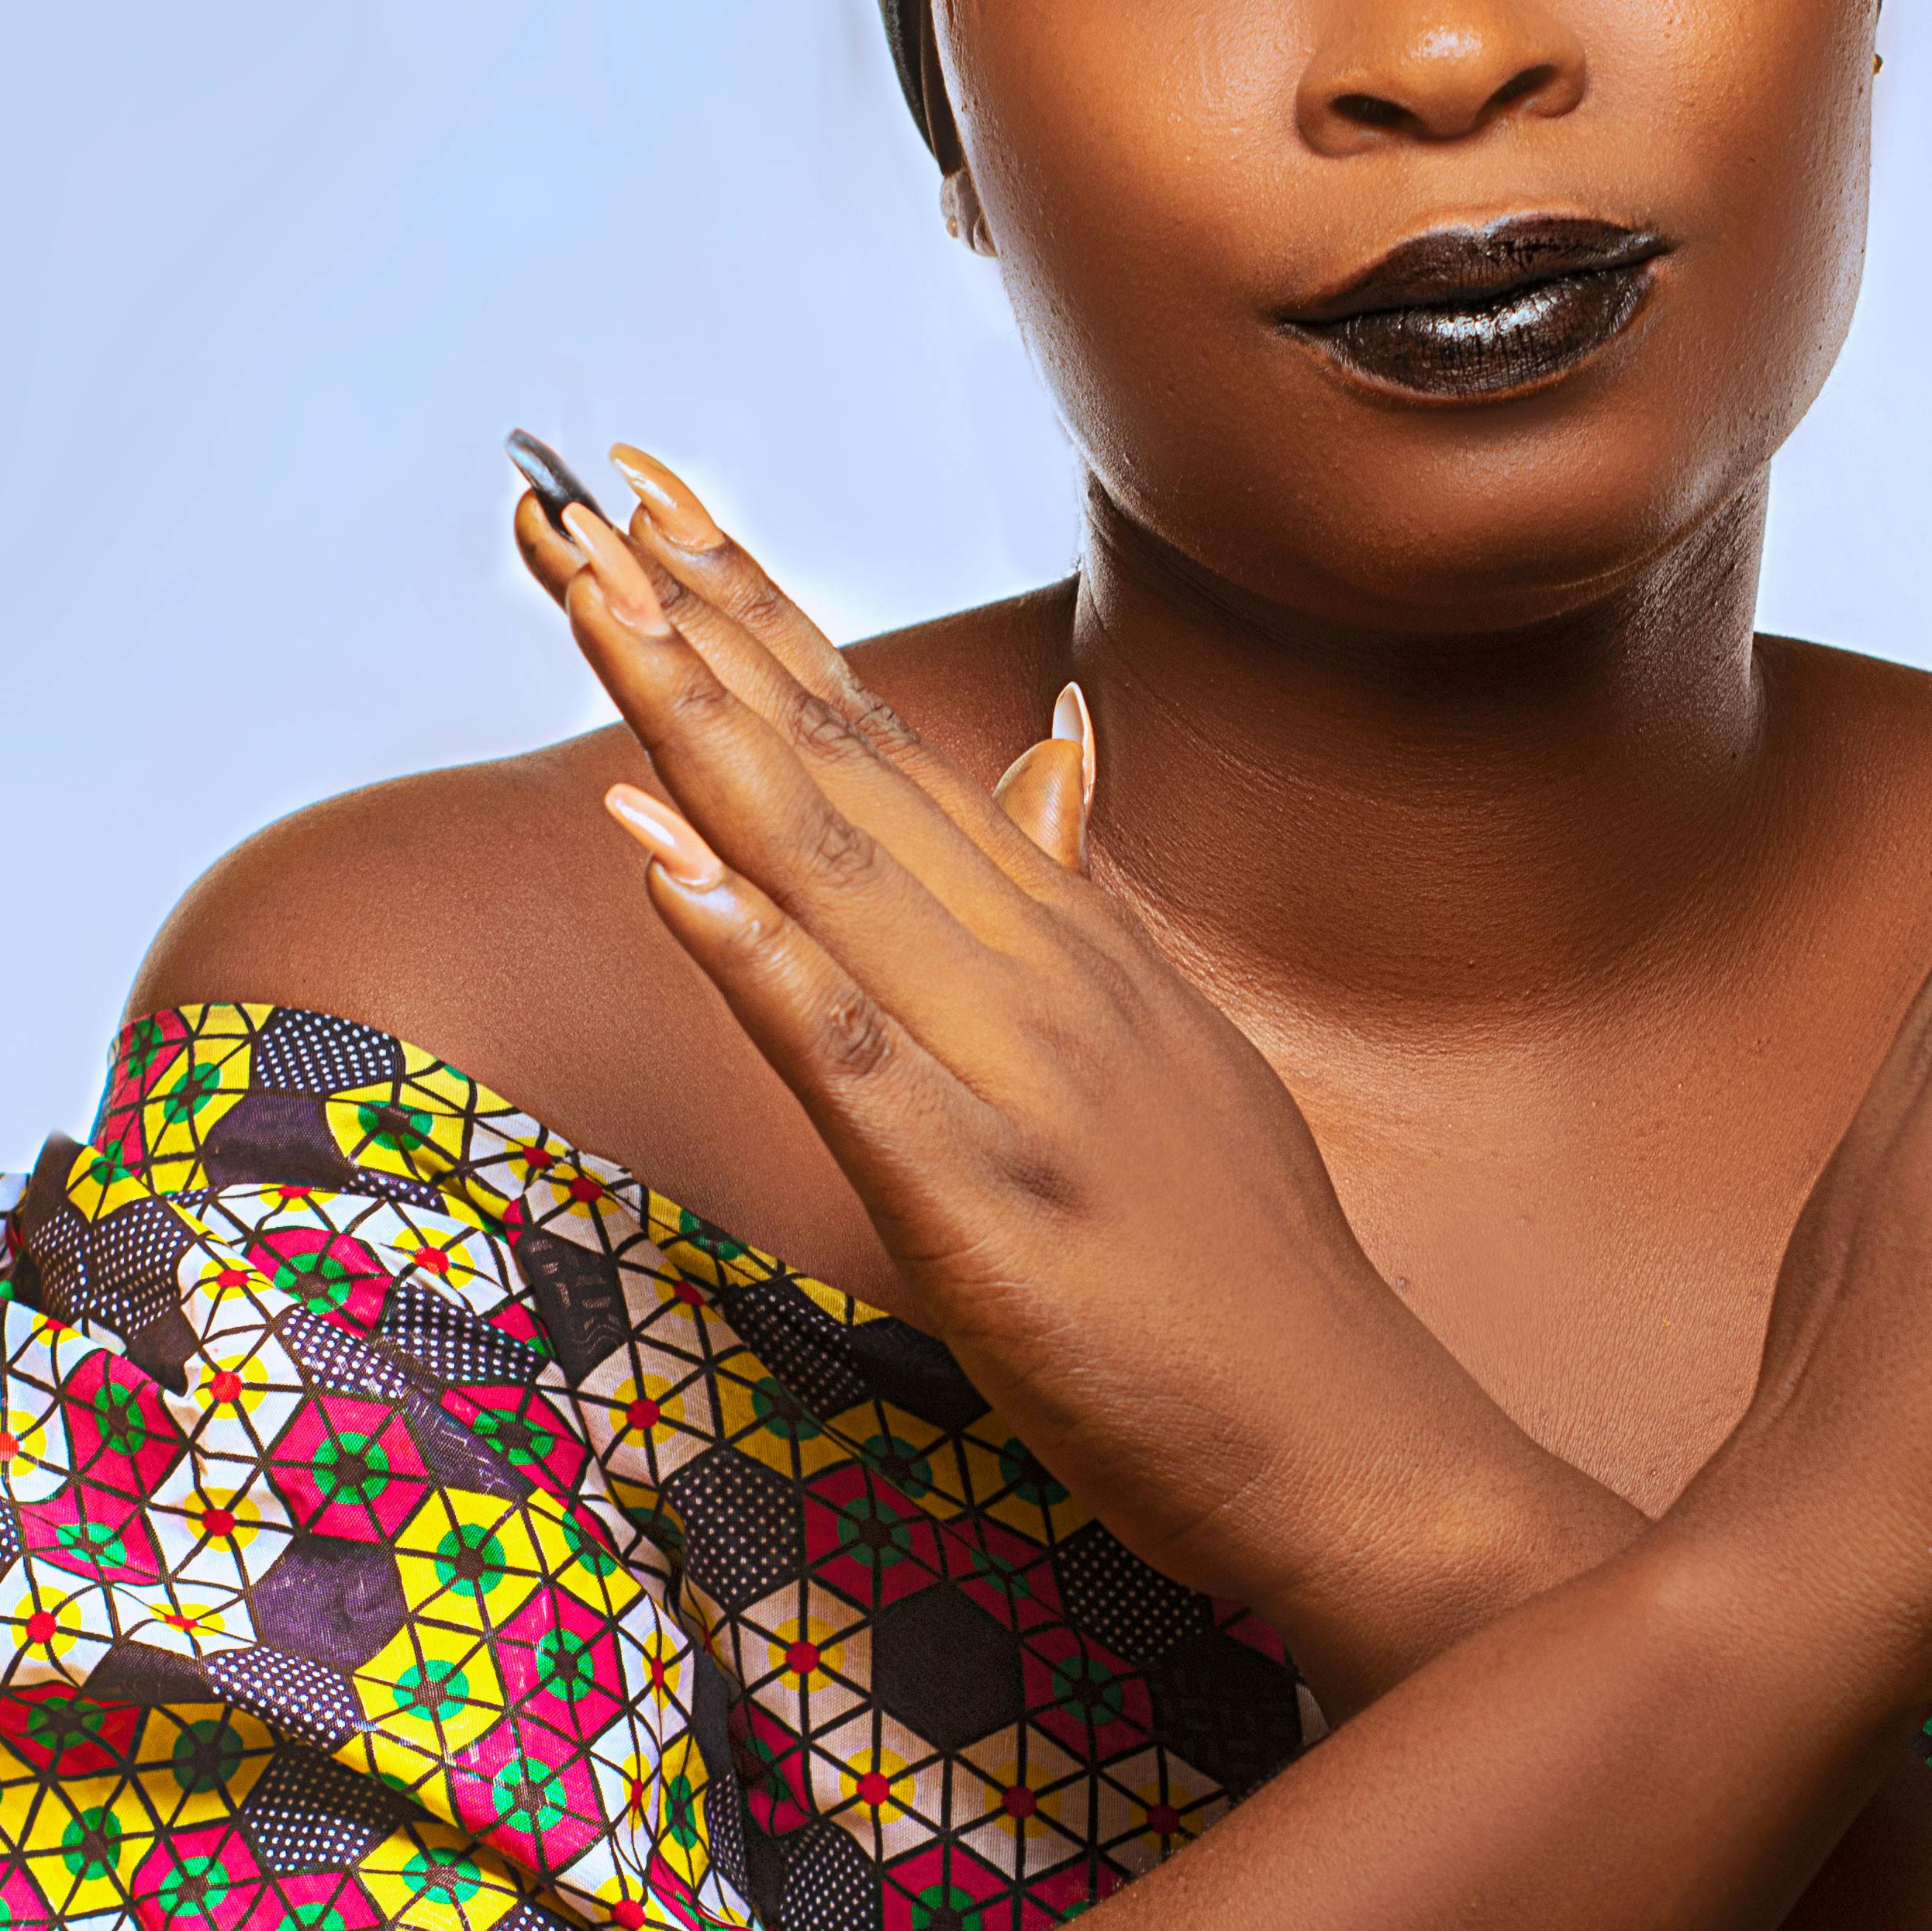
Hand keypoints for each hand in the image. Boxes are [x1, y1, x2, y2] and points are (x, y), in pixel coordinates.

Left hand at [515, 456, 1584, 1669]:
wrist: (1352, 1437)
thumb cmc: (1246, 1267)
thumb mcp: (1165, 1039)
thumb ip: (1085, 889)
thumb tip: (1053, 735)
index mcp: (1055, 937)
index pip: (877, 741)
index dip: (755, 613)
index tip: (648, 497)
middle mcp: (1031, 970)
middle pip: (834, 768)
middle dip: (698, 623)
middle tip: (579, 493)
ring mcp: (1011, 1075)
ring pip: (829, 867)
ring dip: (703, 727)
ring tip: (601, 603)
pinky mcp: (984, 1200)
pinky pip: (847, 1058)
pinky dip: (754, 951)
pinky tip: (666, 864)